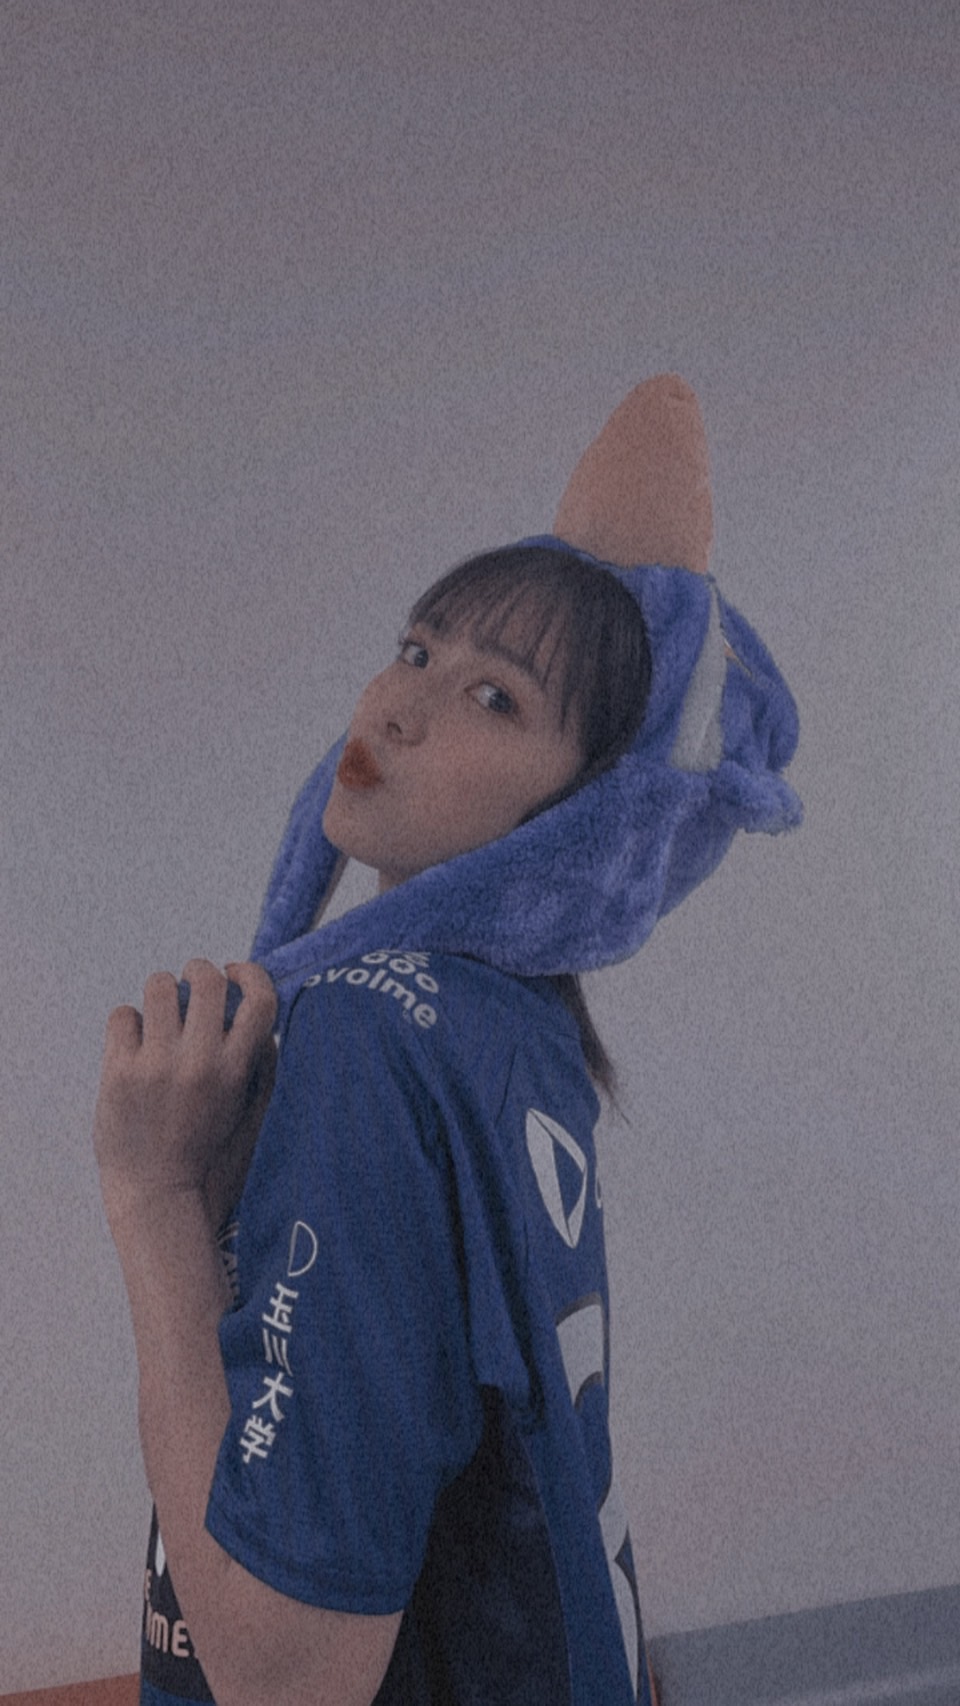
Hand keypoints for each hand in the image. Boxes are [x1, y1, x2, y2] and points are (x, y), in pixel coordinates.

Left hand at [94, 959, 276, 1223]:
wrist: (156, 1193)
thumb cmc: (204, 1147)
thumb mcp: (246, 1108)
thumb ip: (259, 1062)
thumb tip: (255, 1006)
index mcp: (236, 1071)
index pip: (260, 1000)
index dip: (251, 973)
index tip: (236, 972)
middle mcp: (199, 1064)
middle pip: (207, 980)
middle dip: (199, 970)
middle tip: (192, 981)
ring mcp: (157, 1066)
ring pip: (159, 986)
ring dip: (162, 991)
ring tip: (160, 1012)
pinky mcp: (119, 1073)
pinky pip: (123, 1015)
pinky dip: (129, 1023)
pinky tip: (134, 1044)